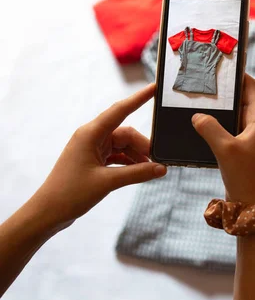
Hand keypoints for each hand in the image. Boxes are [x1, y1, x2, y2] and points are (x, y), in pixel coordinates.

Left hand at [30, 84, 166, 229]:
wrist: (47, 212)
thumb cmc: (69, 194)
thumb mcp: (107, 182)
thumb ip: (137, 173)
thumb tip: (161, 169)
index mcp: (90, 134)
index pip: (120, 110)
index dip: (139, 98)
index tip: (154, 87)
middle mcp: (91, 137)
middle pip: (126, 133)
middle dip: (143, 145)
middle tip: (158, 161)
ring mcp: (92, 148)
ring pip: (123, 145)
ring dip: (137, 156)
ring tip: (150, 170)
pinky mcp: (93, 160)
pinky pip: (117, 155)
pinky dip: (129, 162)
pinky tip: (139, 172)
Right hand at [192, 74, 254, 202]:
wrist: (252, 205)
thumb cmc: (244, 176)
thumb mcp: (225, 149)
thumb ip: (210, 128)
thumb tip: (198, 115)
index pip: (251, 86)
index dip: (238, 74)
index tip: (221, 65)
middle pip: (242, 98)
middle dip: (225, 91)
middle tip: (205, 82)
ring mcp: (253, 136)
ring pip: (235, 113)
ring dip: (220, 108)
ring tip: (200, 100)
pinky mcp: (245, 147)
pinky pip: (232, 128)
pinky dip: (219, 123)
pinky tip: (202, 124)